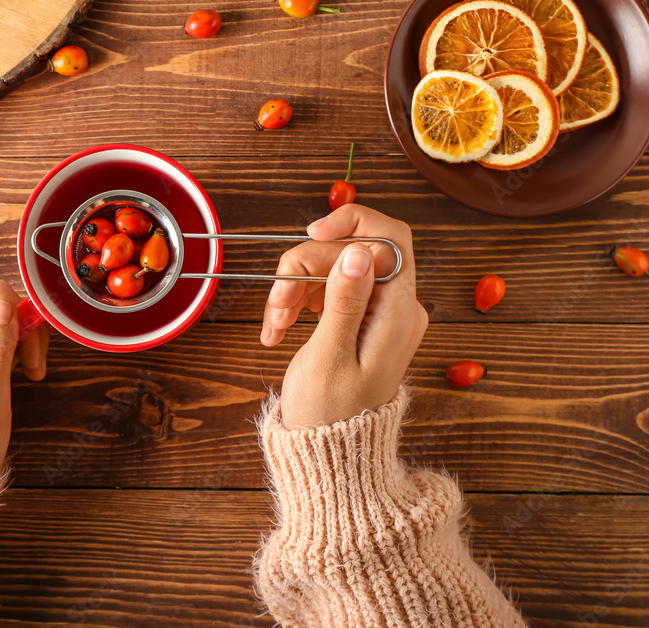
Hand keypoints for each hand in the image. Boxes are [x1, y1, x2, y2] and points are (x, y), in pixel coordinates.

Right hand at [261, 205, 427, 427]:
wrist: (332, 451)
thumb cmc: (330, 413)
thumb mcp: (331, 356)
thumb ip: (345, 301)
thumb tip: (360, 251)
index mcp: (398, 313)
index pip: (389, 238)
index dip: (351, 223)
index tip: (312, 234)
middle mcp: (396, 306)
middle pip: (350, 252)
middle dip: (306, 268)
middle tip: (277, 304)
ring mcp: (379, 311)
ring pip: (333, 268)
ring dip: (296, 286)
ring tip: (275, 323)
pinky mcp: (360, 318)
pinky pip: (329, 288)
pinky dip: (301, 299)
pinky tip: (281, 324)